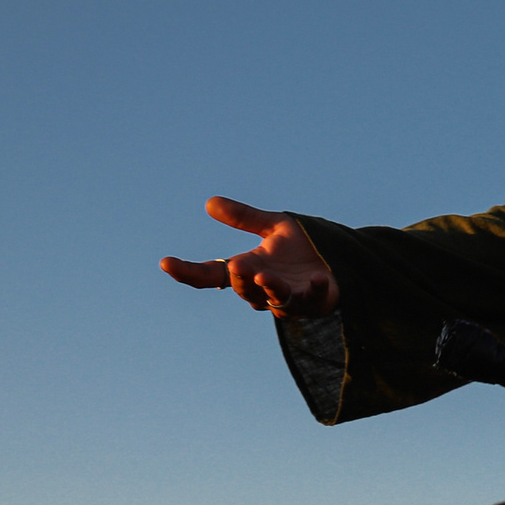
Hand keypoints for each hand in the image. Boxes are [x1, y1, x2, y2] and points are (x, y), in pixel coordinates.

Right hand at [160, 197, 339, 317]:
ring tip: (265, 275)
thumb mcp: (274, 226)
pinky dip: (315, 290)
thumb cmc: (302, 247)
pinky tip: (319, 278)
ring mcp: (291, 299)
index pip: (211, 275)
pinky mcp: (317, 302)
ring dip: (270, 288)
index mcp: (248, 270)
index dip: (188, 271)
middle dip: (241, 280)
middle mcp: (264, 289)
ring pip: (275, 300)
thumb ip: (244, 218)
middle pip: (245, 290)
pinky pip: (314, 300)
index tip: (165, 262)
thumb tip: (209, 202)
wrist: (338, 259)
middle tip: (236, 267)